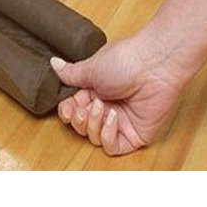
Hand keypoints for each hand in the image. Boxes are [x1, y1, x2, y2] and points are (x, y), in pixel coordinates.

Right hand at [52, 34, 189, 155]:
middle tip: (83, 107)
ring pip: (94, 138)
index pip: (74, 110)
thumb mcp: (91, 67)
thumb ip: (71, 74)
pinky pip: (112, 146)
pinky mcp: (134, 134)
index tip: (68, 106)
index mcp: (95, 91)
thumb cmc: (125, 60)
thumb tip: (54, 64)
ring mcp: (121, 122)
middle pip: (82, 126)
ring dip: (92, 123)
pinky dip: (107, 134)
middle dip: (78, 119)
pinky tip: (112, 117)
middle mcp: (107, 107)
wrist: (153, 65)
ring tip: (100, 106)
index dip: (68, 111)